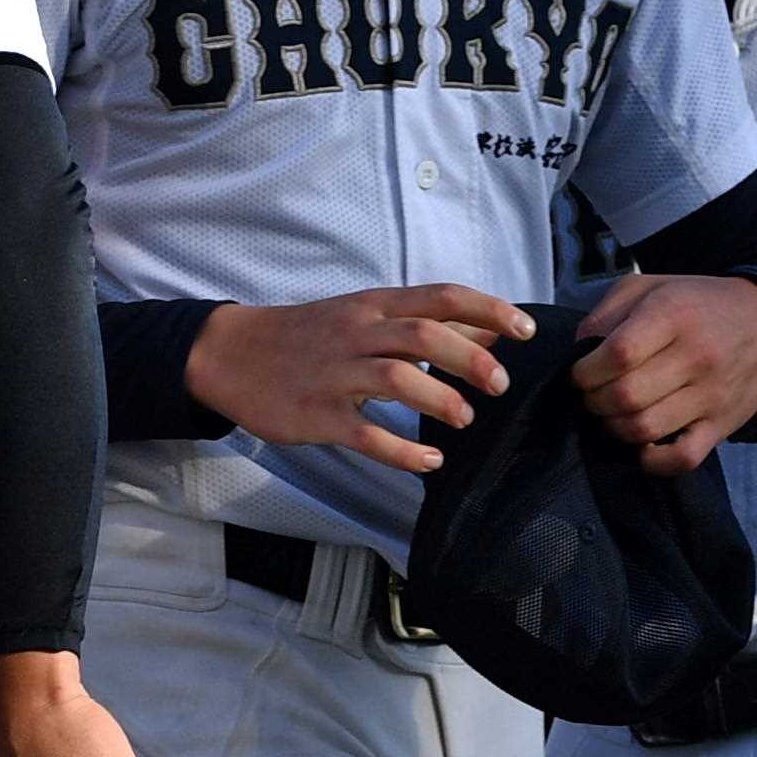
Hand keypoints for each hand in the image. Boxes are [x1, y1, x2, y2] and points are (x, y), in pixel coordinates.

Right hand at [181, 285, 525, 476]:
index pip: (441, 297)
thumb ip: (424, 325)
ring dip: (440, 400)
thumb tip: (491, 332)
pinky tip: (429, 459)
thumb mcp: (365, 318)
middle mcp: (357, 333)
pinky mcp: (316, 414)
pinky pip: (365, 434)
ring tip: (464, 419)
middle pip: (423, 336)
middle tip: (500, 385)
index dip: (488, 310)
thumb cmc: (309, 337)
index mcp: (374, 306)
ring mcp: (334, 374)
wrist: (231, 354)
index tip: (526, 329)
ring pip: (396, 379)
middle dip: (471, 360)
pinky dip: (402, 450)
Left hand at [572, 273, 756, 475]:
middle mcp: (696, 355)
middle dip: (594, 401)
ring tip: (613, 414)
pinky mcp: (722, 425)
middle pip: (626, 395)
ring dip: (614, 428)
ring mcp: (712, 394)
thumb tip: (579, 353)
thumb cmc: (698, 304)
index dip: (586, 371)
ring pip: (645, 429)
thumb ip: (606, 313)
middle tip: (594, 394)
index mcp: (673, 314)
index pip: (617, 354)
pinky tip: (643, 444)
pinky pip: (683, 458)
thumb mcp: (650, 287)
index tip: (581, 373)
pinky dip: (653, 461)